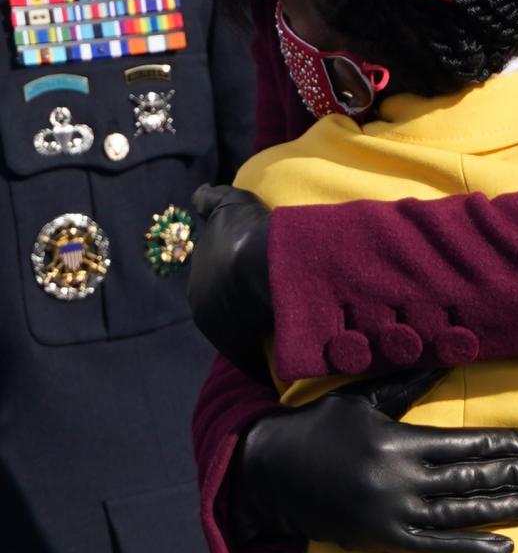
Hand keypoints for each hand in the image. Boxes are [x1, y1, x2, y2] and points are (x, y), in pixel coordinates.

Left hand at [189, 184, 272, 376]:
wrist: (261, 265)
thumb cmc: (244, 234)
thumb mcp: (228, 206)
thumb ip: (210, 200)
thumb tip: (198, 193)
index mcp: (197, 284)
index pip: (215, 285)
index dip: (233, 279)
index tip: (252, 276)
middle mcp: (204, 313)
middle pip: (228, 311)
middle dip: (244, 307)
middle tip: (272, 297)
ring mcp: (224, 335)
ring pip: (243, 334)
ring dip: (258, 331)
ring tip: (285, 323)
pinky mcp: (246, 353)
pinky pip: (256, 359)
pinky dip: (267, 358)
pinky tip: (285, 350)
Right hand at [238, 369, 517, 552]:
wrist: (271, 473)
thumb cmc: (321, 426)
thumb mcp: (363, 397)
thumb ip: (408, 381)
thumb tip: (447, 355)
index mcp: (400, 441)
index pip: (466, 443)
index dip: (504, 444)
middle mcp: (401, 480)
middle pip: (472, 479)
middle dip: (516, 476)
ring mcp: (393, 514)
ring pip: (462, 514)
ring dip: (505, 510)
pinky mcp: (383, 539)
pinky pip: (436, 547)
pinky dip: (472, 548)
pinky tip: (504, 547)